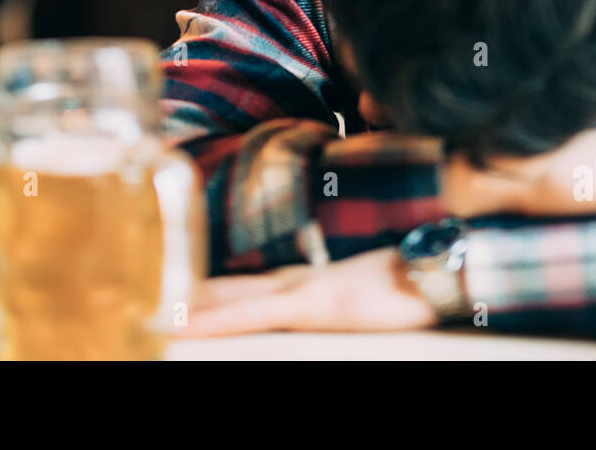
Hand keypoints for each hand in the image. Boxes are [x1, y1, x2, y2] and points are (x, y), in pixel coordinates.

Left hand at [178, 248, 438, 336]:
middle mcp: (300, 282)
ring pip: (233, 300)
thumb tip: (353, 298)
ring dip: (196, 307)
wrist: (438, 270)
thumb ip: (352, 292)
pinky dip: (215, 319)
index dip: (221, 291)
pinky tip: (185, 324)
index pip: (255, 287)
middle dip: (200, 296)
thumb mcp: (374, 293)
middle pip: (236, 290)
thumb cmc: (415, 283)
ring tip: (157, 312)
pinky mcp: (308, 303)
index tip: (191, 293)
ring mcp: (301, 291)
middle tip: (161, 300)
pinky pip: (250, 315)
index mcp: (314, 283)